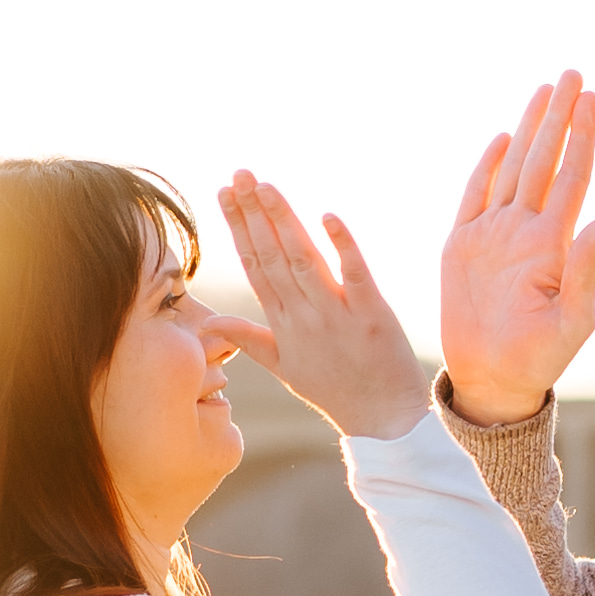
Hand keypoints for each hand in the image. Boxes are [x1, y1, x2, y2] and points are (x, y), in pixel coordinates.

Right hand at [214, 173, 428, 440]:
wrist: (383, 421)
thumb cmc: (334, 391)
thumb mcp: (283, 367)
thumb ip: (248, 339)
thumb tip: (211, 322)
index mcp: (282, 323)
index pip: (254, 265)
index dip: (238, 227)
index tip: (224, 193)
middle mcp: (304, 315)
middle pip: (272, 255)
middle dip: (253, 212)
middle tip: (239, 174)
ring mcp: (336, 314)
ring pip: (303, 259)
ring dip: (284, 221)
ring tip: (265, 186)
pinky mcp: (372, 315)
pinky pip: (355, 274)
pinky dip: (342, 245)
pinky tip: (328, 216)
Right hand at [440, 75, 594, 422]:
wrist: (491, 380)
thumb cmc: (538, 359)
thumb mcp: (572, 322)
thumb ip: (587, 271)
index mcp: (552, 244)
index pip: (572, 176)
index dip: (582, 136)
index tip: (594, 99)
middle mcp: (526, 230)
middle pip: (545, 159)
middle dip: (560, 116)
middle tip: (574, 74)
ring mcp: (494, 234)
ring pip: (514, 168)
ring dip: (530, 129)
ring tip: (546, 91)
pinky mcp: (462, 245)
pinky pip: (474, 195)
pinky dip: (487, 166)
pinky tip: (502, 138)